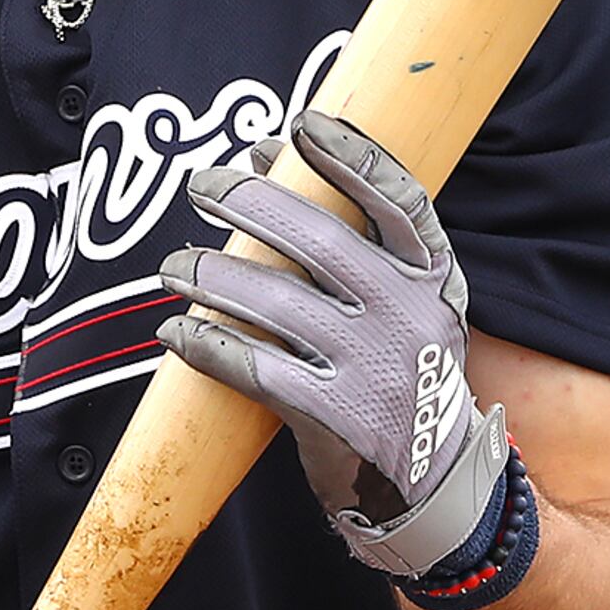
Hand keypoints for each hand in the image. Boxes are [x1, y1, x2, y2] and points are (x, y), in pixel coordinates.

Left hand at [156, 110, 510, 581]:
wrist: (435, 484)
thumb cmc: (403, 370)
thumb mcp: (405, 301)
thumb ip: (350, 233)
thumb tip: (266, 154)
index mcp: (434, 278)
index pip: (398, 201)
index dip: (351, 157)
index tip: (299, 125)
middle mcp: (411, 316)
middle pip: (322, 242)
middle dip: (252, 203)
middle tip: (202, 184)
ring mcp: (375, 369)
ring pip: (277, 303)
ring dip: (212, 275)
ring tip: (173, 264)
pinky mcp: (336, 418)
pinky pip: (255, 368)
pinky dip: (208, 345)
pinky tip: (174, 330)